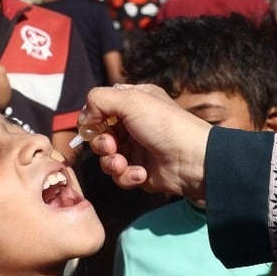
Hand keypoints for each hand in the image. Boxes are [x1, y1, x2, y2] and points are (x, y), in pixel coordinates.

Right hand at [79, 84, 210, 198]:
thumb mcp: (131, 100)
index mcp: (134, 102)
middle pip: (100, 134)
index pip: (102, 106)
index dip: (93, 116)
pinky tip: (141, 173)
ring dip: (111, 162)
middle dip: (101, 142)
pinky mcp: (139, 171)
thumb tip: (83, 119)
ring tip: (123, 163)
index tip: (92, 124)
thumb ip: (98, 100)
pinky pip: (119, 175)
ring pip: (106, 157)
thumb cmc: (164, 125)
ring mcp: (136, 148)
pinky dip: (127, 175)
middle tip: (111, 146)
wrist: (193, 161)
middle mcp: (133, 124)